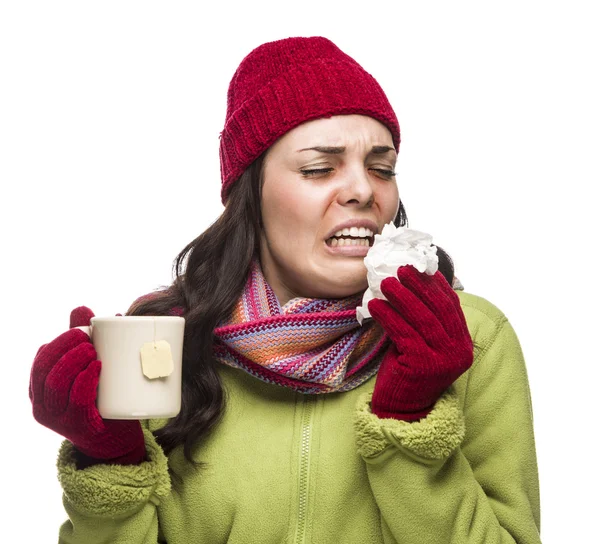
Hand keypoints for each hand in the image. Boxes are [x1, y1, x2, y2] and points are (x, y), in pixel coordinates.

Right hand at [30, 306, 145, 465]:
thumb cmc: (101, 399)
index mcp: (42, 388)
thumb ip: (84, 342)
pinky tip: (97, 368)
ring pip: (56, 384)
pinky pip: (76, 401)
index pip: (41, 358)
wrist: (115, 440)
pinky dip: (86, 380)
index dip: (60, 341)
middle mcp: (43, 404)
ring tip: (94, 350)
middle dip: (65, 347)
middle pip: (44, 369)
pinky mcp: (78, 427)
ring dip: (74, 361)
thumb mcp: (90, 369)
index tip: (82, 329)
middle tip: (89, 338)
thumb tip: (83, 308)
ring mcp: (58, 419)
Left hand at [368, 265, 472, 420]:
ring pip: (422, 319)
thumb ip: (423, 319)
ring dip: (401, 297)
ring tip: (384, 283)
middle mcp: (459, 351)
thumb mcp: (421, 342)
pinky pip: (403, 332)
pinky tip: (375, 305)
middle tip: (400, 269)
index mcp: (462, 343)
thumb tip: (409, 283)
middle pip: (438, 309)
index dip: (435, 284)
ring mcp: (443, 360)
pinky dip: (388, 315)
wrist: (401, 408)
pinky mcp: (423, 365)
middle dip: (418, 285)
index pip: (451, 306)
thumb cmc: (408, 370)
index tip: (419, 267)